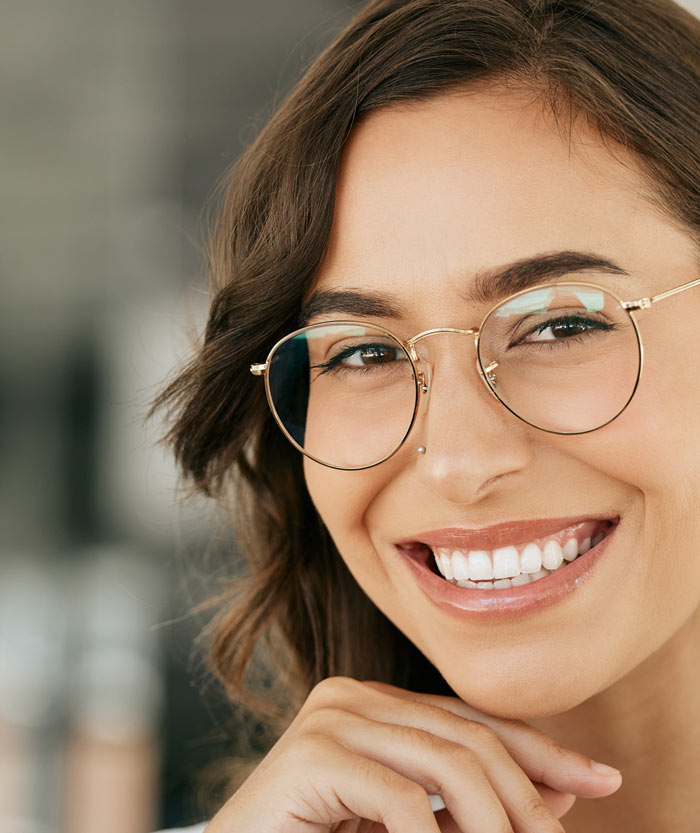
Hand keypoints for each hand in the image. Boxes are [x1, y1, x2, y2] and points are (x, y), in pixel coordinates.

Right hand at [205, 676, 621, 832]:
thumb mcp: (411, 823)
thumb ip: (471, 805)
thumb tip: (560, 794)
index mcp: (376, 702)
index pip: (473, 719)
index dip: (541, 749)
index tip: (600, 780)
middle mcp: (354, 695)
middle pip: (467, 738)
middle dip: (527, 794)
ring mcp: (331, 717)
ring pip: (446, 763)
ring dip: (495, 823)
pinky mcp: (312, 753)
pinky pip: (400, 798)